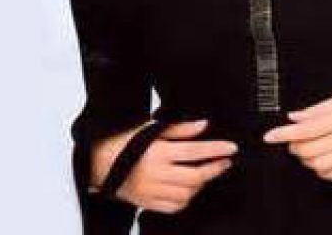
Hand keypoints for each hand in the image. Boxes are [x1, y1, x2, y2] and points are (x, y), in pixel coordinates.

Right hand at [93, 118, 238, 212]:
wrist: (99, 162)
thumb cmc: (126, 141)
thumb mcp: (153, 129)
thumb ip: (180, 129)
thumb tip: (204, 125)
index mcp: (159, 152)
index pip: (195, 151)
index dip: (216, 150)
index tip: (232, 148)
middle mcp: (157, 173)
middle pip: (195, 176)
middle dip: (215, 168)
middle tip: (225, 161)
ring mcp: (152, 191)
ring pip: (187, 193)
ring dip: (201, 184)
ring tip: (207, 172)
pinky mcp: (148, 203)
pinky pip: (174, 207)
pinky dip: (186, 199)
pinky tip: (190, 188)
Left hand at [262, 91, 331, 181]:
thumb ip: (317, 109)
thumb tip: (294, 117)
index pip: (304, 130)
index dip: (283, 134)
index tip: (269, 137)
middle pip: (308, 151)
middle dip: (294, 146)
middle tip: (292, 139)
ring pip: (318, 165)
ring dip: (306, 159)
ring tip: (306, 148)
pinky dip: (320, 170)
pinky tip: (321, 159)